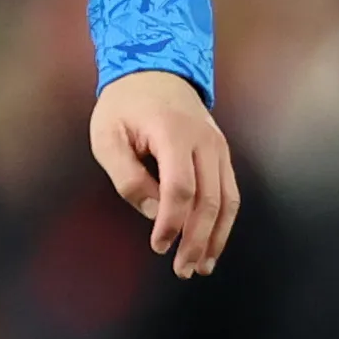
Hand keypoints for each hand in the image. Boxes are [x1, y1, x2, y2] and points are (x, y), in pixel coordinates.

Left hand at [90, 68, 239, 275]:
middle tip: (182, 269)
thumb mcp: (107, 136)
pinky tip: (212, 244)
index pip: (180, 188)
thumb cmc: (124, 106)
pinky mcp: (222, 154)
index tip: (159, 246)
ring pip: (227, 200)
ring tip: (202, 266)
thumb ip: (127, 175)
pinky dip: (223, 222)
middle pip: (209, 200)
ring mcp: (219, 147)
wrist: (154, 69)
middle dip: (197, 239)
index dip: (171, 222)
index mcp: (174, 134)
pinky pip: (230, 192)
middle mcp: (205, 141)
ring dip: (216, 237)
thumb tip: (152, 211)